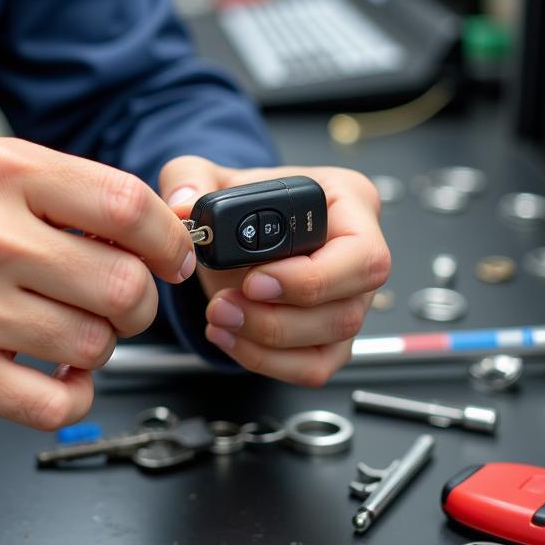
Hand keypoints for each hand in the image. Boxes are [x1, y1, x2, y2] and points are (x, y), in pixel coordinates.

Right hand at [0, 138, 195, 429]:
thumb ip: (68, 190)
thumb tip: (159, 226)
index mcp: (0, 173)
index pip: (125, 203)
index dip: (168, 239)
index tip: (172, 256)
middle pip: (123, 284)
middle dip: (139, 301)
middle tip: (120, 300)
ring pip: (97, 344)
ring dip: (101, 344)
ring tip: (70, 329)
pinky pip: (58, 401)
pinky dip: (74, 392)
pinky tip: (56, 372)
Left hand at [160, 158, 389, 385]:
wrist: (235, 232)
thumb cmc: (244, 201)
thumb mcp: (210, 177)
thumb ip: (189, 179)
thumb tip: (182, 206)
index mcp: (349, 203)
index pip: (362, 253)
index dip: (310, 277)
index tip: (252, 280)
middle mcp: (358, 255)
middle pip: (348, 309)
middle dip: (281, 318)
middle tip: (226, 305)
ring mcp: (349, 301)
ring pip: (331, 343)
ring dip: (267, 341)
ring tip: (219, 317)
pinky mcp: (329, 337)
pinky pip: (313, 367)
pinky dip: (267, 360)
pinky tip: (231, 337)